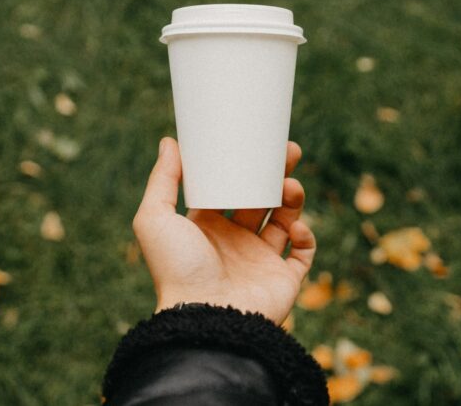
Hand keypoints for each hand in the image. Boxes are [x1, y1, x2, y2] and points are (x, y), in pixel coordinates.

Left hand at [132, 137, 316, 324]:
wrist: (205, 319)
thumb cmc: (177, 270)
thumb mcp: (155, 219)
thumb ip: (162, 181)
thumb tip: (170, 142)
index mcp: (208, 228)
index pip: (230, 189)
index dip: (245, 166)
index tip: (258, 143)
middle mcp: (235, 244)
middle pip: (263, 199)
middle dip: (277, 174)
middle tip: (289, 151)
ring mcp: (261, 262)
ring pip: (285, 221)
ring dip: (293, 198)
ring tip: (290, 186)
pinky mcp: (284, 280)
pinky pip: (303, 253)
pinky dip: (305, 236)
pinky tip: (294, 226)